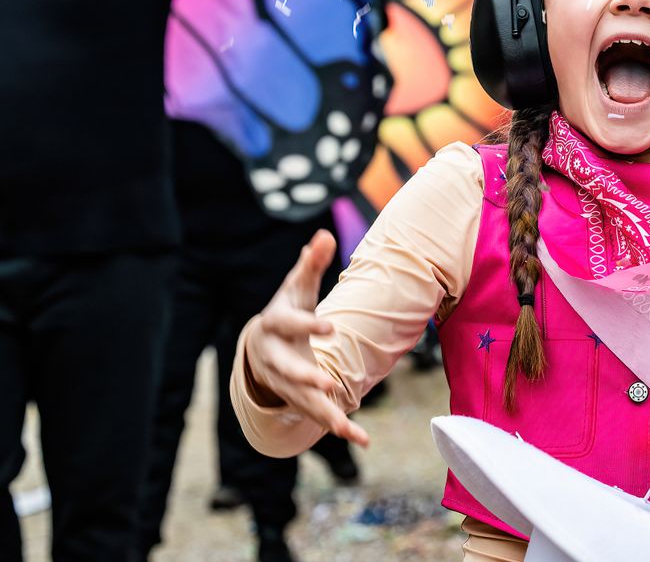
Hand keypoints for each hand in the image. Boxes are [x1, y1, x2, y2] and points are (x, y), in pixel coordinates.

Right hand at [244, 230, 369, 446]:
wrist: (262, 346)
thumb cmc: (286, 310)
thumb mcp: (296, 287)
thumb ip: (311, 264)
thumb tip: (322, 235)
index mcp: (275, 326)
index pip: (289, 325)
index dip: (309, 325)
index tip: (331, 326)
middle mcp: (276, 359)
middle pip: (289, 371)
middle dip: (307, 379)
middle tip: (328, 383)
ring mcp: (285, 383)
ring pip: (304, 401)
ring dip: (325, 413)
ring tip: (347, 428)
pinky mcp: (298, 400)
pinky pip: (318, 416)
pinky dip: (340, 428)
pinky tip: (362, 439)